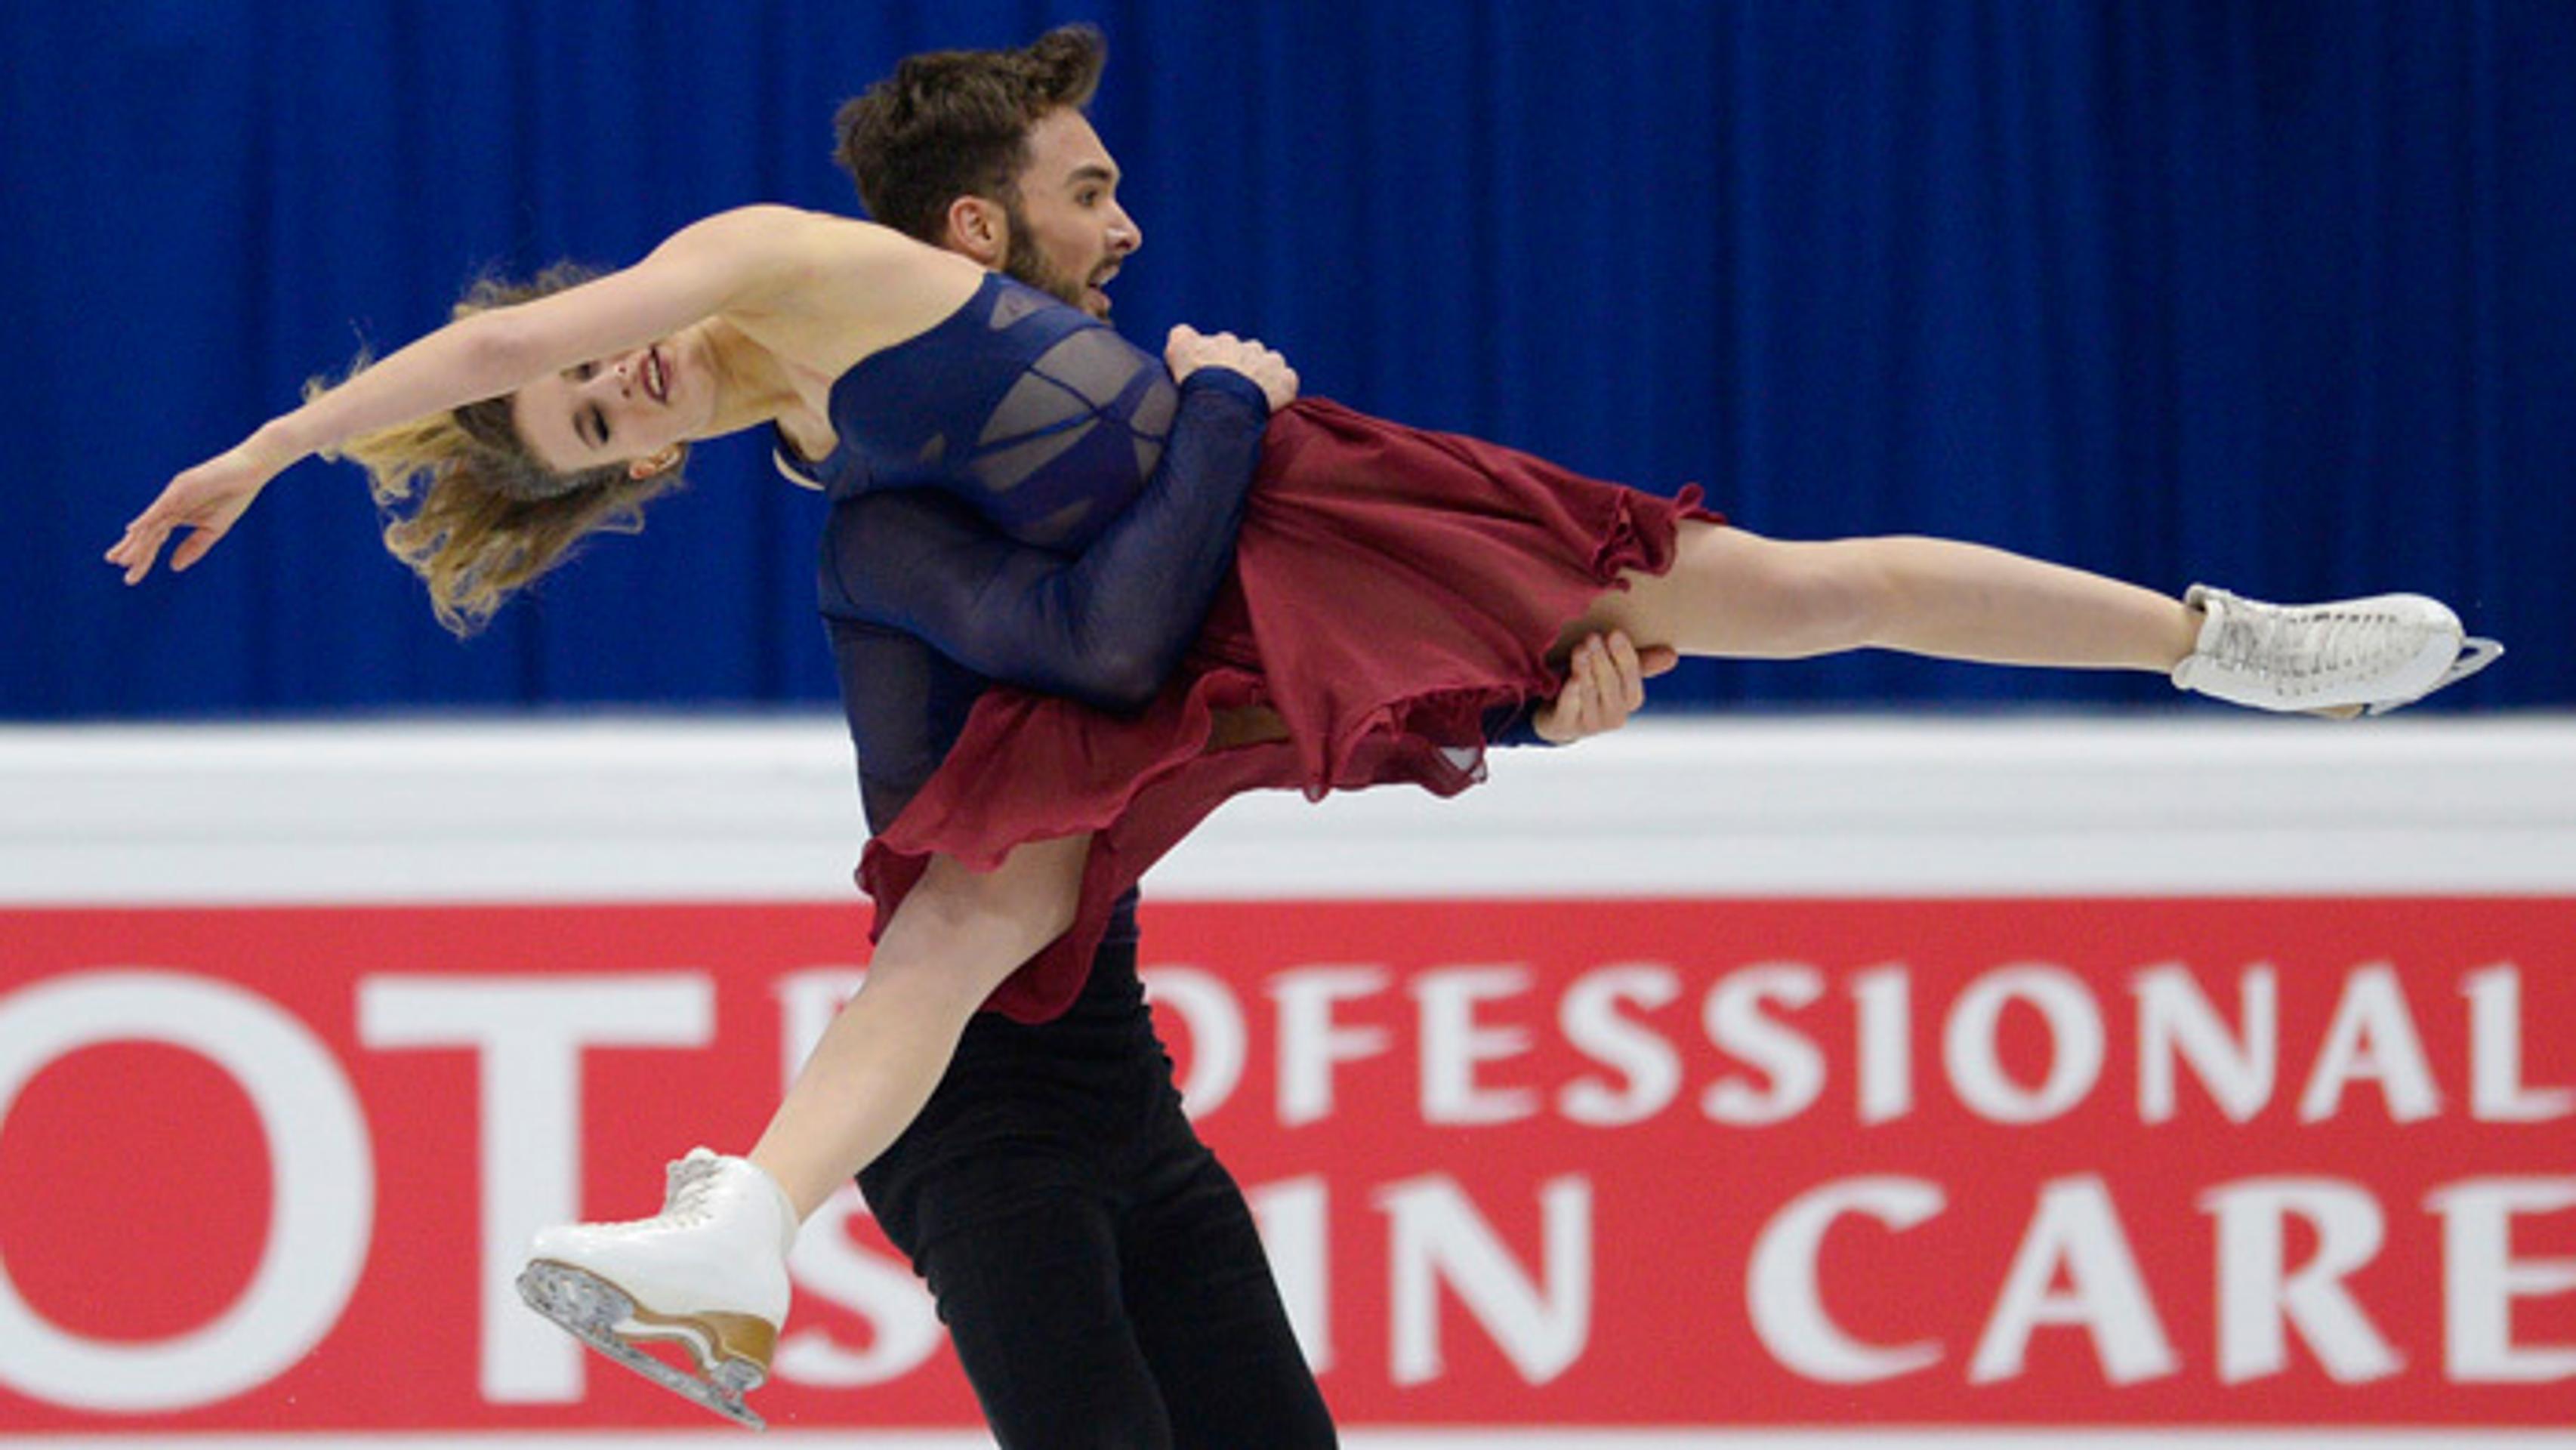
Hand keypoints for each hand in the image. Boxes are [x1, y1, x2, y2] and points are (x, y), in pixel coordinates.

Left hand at [105, 438, 289, 583]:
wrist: (250, 470)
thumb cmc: (234, 495)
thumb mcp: (214, 529)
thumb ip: (194, 547)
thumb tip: (173, 567)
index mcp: (177, 515)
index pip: (155, 540)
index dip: (143, 557)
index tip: (130, 576)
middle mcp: (170, 505)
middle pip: (147, 532)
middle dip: (131, 550)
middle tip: (113, 563)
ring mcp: (174, 496)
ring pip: (151, 523)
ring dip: (135, 541)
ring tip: (121, 558)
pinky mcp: (181, 488)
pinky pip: (162, 506)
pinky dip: (147, 518)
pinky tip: (132, 530)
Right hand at [1166, 324, 1297, 412]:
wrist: (1224, 403)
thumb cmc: (1199, 380)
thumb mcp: (1178, 351)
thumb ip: (1181, 336)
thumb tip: (1184, 333)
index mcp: (1225, 340)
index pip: (1222, 346)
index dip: (1217, 363)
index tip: (1213, 379)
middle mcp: (1250, 347)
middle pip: (1248, 354)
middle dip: (1242, 369)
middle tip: (1233, 391)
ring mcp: (1271, 363)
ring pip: (1270, 364)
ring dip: (1264, 376)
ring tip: (1254, 397)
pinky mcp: (1286, 381)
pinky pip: (1287, 380)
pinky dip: (1281, 389)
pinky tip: (1272, 402)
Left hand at [1532, 630, 1676, 743]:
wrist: (1561, 718)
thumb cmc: (1593, 688)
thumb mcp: (1615, 674)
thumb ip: (1640, 662)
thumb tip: (1673, 655)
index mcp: (1631, 699)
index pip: (1632, 675)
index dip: (1624, 655)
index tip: (1615, 633)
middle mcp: (1615, 714)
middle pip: (1611, 683)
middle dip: (1602, 659)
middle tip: (1592, 637)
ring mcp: (1592, 723)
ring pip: (1590, 693)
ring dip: (1585, 669)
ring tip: (1580, 649)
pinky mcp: (1568, 725)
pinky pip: (1571, 708)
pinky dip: (1571, 694)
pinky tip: (1571, 679)